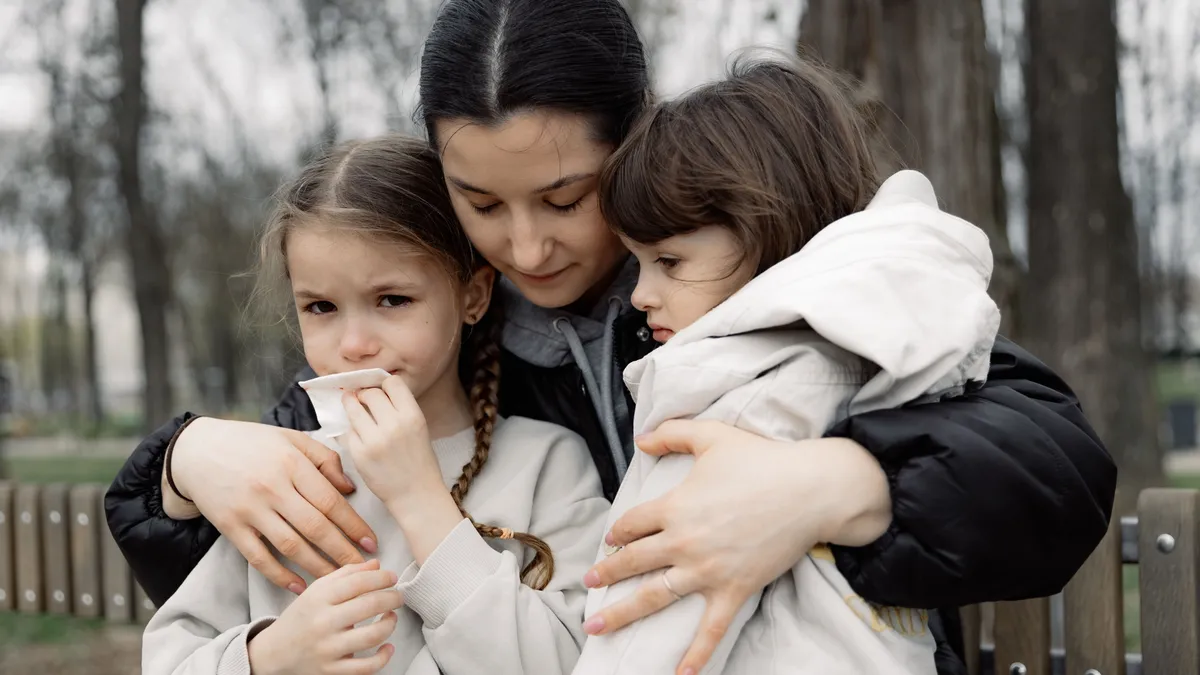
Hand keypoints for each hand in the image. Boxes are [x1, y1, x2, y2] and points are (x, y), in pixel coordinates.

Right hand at [168, 417, 377, 592]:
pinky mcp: (230, 527)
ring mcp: (250, 509)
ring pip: (291, 546)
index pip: (331, 502)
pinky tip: (298, 586)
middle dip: (343, 552)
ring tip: (338, 579)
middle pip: (315, 528)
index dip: (354, 525)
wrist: (197, 451)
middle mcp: (272, 488)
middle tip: (363, 567)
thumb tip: (350, 488)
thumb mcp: (292, 438)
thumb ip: (325, 459)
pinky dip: (279, 575)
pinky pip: (258, 557)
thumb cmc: (251, 442)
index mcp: (292, 464)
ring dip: (318, 567)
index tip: (371, 542)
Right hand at [248, 559, 401, 674]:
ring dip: (390, 624)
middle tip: (398, 596)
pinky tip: (387, 647)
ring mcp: (328, 649)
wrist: (274, 653)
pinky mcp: (332, 671)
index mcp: (318, 598)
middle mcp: (322, 623)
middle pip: (370, 605)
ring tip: (391, 617)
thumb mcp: (316, 591)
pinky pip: (366, 667)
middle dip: (392, 597)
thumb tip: (377, 564)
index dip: (382, 577)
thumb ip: (346, 574)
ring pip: (372, 635)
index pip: (358, 582)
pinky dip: (383, 657)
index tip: (392, 577)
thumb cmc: (301, 618)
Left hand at [341, 376, 444, 509]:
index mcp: (413, 416)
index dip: (384, 384)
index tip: (380, 391)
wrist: (416, 495)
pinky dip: (351, 431)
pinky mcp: (359, 454)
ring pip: (353, 409)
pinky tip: (359, 436)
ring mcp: (374, 440)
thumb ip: (400, 409)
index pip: (392, 382)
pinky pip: (347, 432)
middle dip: (365, 395)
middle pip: (370, 393)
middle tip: (364, 401)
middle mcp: (394, 425)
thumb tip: (374, 391)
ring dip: (352, 406)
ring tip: (353, 408)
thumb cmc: (419, 462)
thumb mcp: (420, 428)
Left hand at [581, 420, 891, 674]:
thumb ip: (672, 433)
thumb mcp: (712, 436)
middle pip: (633, 562)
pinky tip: (679, 674)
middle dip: (607, 573)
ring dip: (622, 613)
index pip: (632, 524)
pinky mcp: (734, 589)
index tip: (612, 539)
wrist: (810, 490)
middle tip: (589, 583)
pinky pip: (710, 629)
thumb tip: (641, 439)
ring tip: (597, 627)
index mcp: (675, 506)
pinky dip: (695, 655)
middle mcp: (683, 542)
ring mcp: (707, 570)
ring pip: (654, 597)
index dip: (618, 531)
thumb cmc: (762, 460)